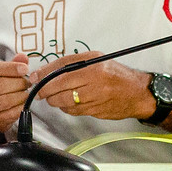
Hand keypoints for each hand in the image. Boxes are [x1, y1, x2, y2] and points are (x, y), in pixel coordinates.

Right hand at [0, 56, 32, 132]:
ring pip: (4, 101)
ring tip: (26, 92)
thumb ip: (10, 64)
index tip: (25, 68)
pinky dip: (19, 108)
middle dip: (18, 83)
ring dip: (20, 96)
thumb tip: (23, 58)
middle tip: (28, 82)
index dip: (11, 68)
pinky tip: (23, 103)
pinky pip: (8, 114)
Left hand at [39, 52, 154, 121]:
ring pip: (64, 101)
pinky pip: (73, 110)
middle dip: (45, 90)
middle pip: (59, 86)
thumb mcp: (97, 59)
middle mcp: (94, 80)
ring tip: (53, 97)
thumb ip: (74, 63)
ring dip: (54, 100)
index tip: (34, 77)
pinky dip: (66, 108)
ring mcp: (95, 97)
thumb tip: (48, 70)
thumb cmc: (117, 75)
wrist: (137, 93)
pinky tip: (68, 103)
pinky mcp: (95, 111)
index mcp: (93, 65)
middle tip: (39, 90)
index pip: (61, 68)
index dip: (44, 74)